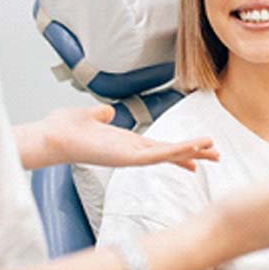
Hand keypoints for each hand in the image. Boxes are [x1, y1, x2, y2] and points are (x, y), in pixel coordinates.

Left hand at [19, 104, 219, 170]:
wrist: (50, 137)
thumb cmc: (65, 130)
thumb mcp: (89, 117)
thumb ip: (101, 115)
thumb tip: (106, 111)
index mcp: (126, 143)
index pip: (159, 147)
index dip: (179, 150)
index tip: (198, 153)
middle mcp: (131, 153)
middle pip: (170, 153)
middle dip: (194, 154)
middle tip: (217, 156)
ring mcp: (130, 157)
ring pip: (168, 155)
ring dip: (191, 151)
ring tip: (213, 150)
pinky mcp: (127, 158)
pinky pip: (157, 156)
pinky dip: (176, 151)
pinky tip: (192, 148)